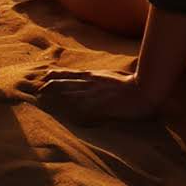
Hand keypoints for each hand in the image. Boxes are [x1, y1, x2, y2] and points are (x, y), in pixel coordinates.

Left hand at [25, 63, 160, 124]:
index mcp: (96, 76)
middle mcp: (92, 83)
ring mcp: (95, 94)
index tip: (47, 74)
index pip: (72, 73)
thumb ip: (104, 78)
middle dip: (52, 85)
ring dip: (56, 94)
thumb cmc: (134, 83)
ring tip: (42, 94)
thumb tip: (98, 79)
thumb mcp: (115, 77)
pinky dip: (71, 109)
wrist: (145, 89)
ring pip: (70, 93)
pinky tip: (61, 112)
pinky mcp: (100, 105)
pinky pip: (82, 108)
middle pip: (67, 82)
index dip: (59, 74)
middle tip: (39, 87)